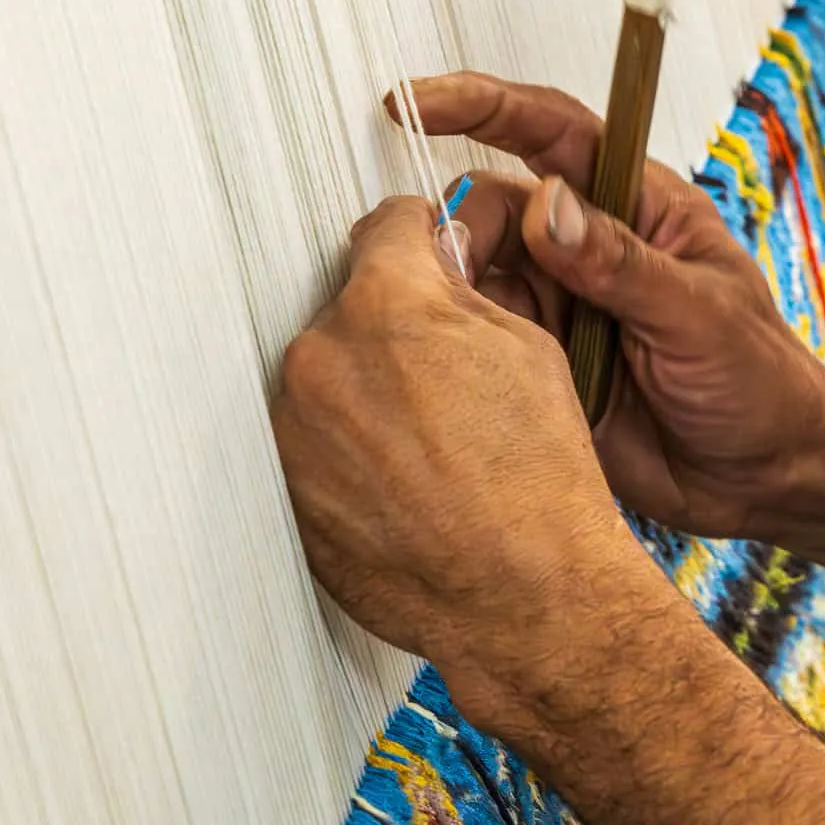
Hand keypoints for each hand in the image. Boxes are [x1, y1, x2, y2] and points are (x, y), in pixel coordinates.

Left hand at [271, 196, 669, 724]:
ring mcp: (293, 431)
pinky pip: (312, 445)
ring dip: (363, 392)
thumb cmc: (539, 480)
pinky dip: (346, 452)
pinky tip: (403, 481)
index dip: (420, 238)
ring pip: (326, 380)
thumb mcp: (525, 349)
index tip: (427, 252)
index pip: (383, 229)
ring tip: (427, 442)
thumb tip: (435, 258)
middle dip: (392, 329)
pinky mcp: (285, 491)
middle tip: (445, 377)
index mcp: (383, 305)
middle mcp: (320, 358)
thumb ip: (462, 290)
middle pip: (349, 309)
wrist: (524, 596)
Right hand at [387, 73, 824, 540]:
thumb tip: (546, 207)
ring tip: (467, 330)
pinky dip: (460, 346)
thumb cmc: (762, 384)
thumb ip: (621, 263)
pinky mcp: (539, 362)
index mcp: (637, 205)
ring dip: (456, 293)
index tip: (413, 104)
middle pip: (493, 207)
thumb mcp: (701, 315)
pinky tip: (468, 368)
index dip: (480, 107)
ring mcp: (560, 305)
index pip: (550, 130)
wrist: (765, 479)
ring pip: (474, 274)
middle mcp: (587, 247)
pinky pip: (478, 340)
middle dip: (463, 231)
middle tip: (458, 277)